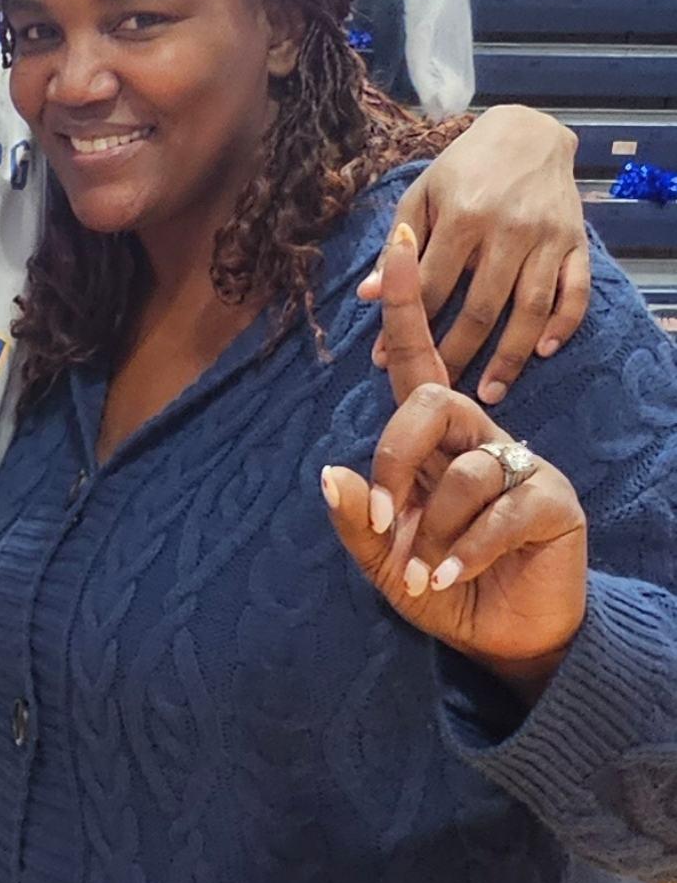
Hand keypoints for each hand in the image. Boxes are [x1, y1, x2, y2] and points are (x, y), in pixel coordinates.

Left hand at [325, 226, 587, 698]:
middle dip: (396, 458)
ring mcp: (520, 466)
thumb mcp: (383, 559)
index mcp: (434, 442)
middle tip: (388, 520)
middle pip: (432, 402)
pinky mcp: (553, 501)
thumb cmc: (440, 588)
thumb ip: (359, 519)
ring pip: (467, 467)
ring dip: (435, 529)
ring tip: (427, 572)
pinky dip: (467, 549)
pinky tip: (452, 576)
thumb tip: (330, 472)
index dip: (404, 304)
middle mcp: (478, 440)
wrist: (503, 642)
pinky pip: (501, 509)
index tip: (396, 240)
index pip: (418, 360)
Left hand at [358, 106, 588, 402]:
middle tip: (441, 389)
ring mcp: (547, 237)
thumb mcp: (422, 195)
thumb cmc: (464, 167)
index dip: (405, 326)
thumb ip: (397, 247)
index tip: (385, 361)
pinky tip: (542, 352)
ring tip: (490, 392)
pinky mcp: (577, 241)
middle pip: (481, 308)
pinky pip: (575, 292)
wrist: (527, 131)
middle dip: (456, 354)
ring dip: (509, 357)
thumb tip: (367, 295)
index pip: (432, 286)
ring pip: (529, 309)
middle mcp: (507, 229)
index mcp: (461, 215)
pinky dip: (563, 325)